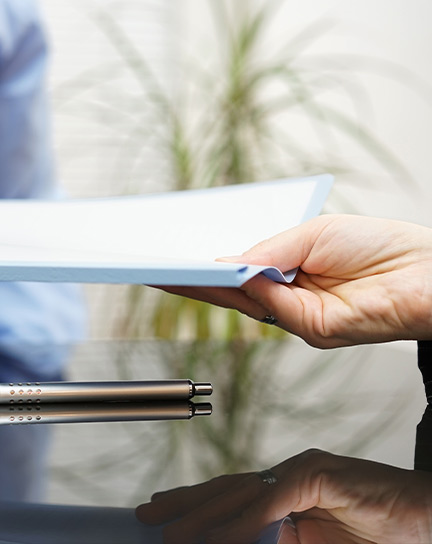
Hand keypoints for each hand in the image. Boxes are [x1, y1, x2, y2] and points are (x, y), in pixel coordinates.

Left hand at [136, 448, 431, 543]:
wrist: (429, 520)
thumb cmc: (380, 534)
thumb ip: (274, 542)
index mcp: (286, 492)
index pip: (230, 496)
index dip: (194, 503)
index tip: (162, 511)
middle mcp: (289, 475)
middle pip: (226, 489)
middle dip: (184, 503)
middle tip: (147, 514)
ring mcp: (303, 471)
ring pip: (241, 493)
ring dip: (202, 515)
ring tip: (170, 531)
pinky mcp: (320, 475)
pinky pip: (273, 501)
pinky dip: (245, 521)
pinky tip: (220, 535)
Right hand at [155, 214, 431, 347]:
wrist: (429, 272)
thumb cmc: (380, 247)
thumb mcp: (313, 234)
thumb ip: (268, 250)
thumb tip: (225, 260)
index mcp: (287, 274)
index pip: (235, 273)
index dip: (202, 267)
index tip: (171, 258)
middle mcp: (288, 299)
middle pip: (229, 291)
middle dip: (191, 278)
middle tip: (157, 266)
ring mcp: (297, 317)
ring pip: (241, 301)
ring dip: (206, 284)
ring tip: (174, 266)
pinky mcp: (311, 328)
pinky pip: (268, 306)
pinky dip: (246, 287)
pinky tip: (224, 268)